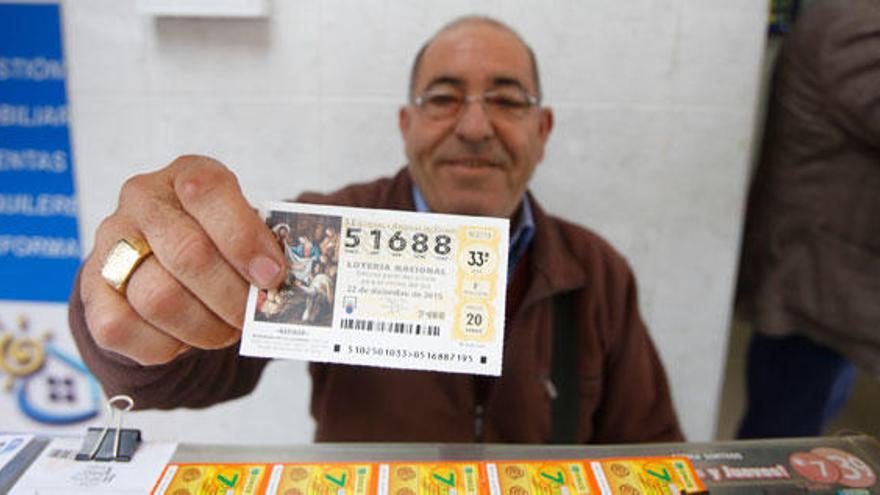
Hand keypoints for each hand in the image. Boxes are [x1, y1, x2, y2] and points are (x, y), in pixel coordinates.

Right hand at [79, 155, 286, 364]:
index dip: (245, 239)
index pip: (208, 192)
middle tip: (251, 315)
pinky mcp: (92, 291)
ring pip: (159, 298)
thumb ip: (262, 248)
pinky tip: (186, 338)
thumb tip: (281, 286)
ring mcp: (110, 243)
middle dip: (231, 295)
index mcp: (186, 175)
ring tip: (225, 330)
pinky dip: (166, 346)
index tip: (271, 275)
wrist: (159, 264)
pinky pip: (123, 329)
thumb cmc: (216, 243)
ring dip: (204, 326)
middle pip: (187, 253)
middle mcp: (141, 200)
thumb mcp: (243, 230)